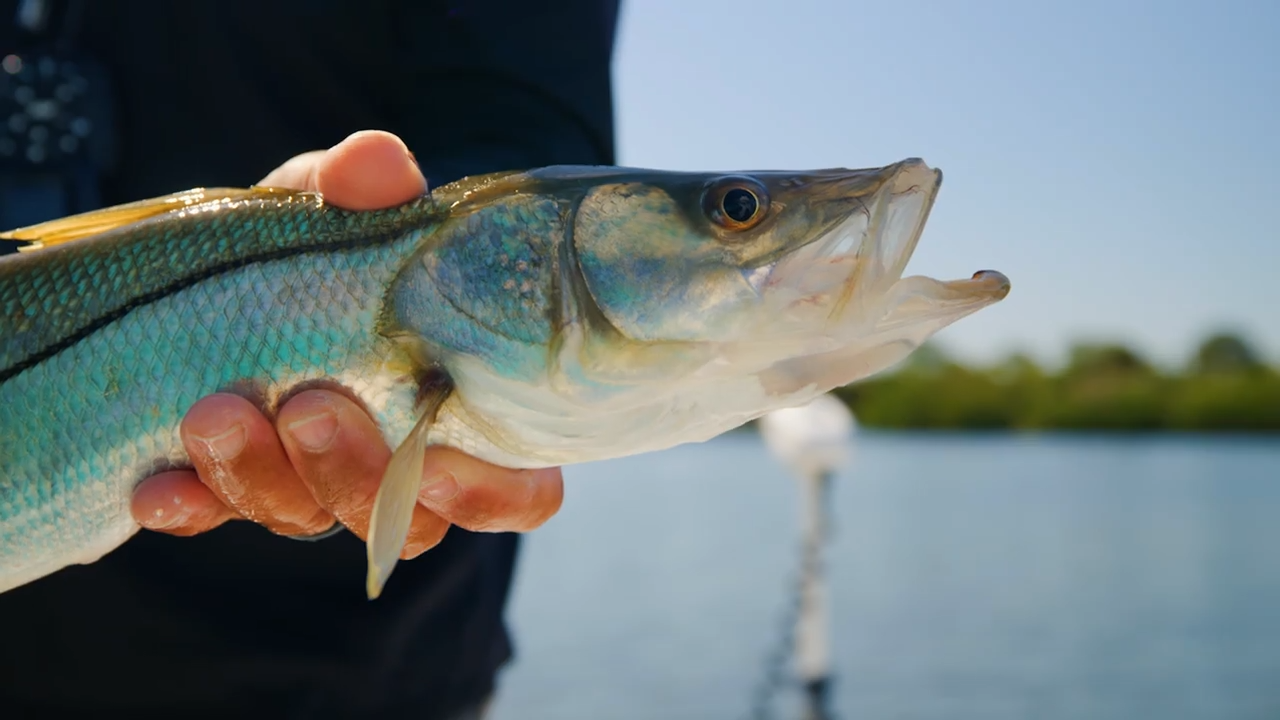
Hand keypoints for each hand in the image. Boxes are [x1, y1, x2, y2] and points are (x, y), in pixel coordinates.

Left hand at [130, 130, 564, 557]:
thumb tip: (376, 161)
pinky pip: (216, 517)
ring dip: (261, 477)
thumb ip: (374, 193)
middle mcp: (400, 470)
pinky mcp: (237, 488)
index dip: (485, 495)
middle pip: (402, 519)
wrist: (251, 262)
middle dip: (351, 474)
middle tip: (309, 407)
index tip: (435, 463)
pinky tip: (158, 488)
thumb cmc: (340, 245)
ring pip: (307, 519)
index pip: (517, 492)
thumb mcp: (356, 211)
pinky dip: (191, 507)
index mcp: (469, 415)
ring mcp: (318, 487)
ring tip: (215, 412)